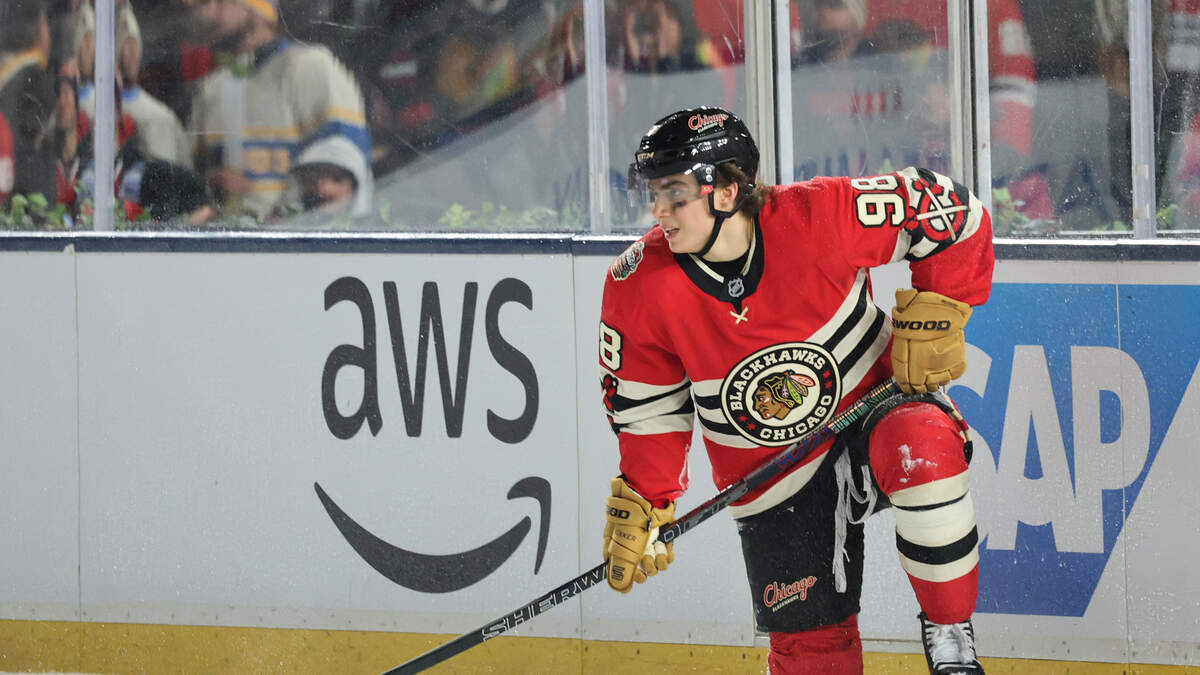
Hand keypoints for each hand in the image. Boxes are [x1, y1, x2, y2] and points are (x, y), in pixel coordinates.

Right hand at [602, 476, 675, 592]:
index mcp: (616, 544)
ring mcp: (648, 541)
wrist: (649, 495)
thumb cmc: (631, 518)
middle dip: (642, 572)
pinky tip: (664, 550)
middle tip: (643, 571)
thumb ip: (620, 567)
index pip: (618, 569)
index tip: (629, 587)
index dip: (625, 580)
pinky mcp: (663, 537)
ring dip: (655, 563)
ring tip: (654, 552)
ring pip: (654, 565)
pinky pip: (666, 556)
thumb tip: (621, 589)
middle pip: (637, 570)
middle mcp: (632, 544)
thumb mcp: (621, 544)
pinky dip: (666, 556)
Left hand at [890, 289, 972, 393]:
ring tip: (935, 377)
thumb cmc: (917, 311)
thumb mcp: (901, 327)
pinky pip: (954, 374)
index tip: (907, 387)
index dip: (905, 385)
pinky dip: (951, 374)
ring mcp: (940, 363)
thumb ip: (901, 344)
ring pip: (938, 383)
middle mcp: (922, 365)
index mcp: (906, 358)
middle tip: (921, 384)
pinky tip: (947, 369)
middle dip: (920, 387)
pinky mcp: (956, 359)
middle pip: (921, 386)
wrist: (939, 305)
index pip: (904, 380)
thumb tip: (900, 354)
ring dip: (936, 382)